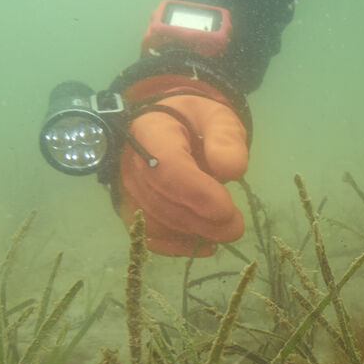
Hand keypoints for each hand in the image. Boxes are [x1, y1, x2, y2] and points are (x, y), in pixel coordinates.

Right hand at [115, 75, 248, 255]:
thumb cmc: (194, 122)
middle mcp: (131, 162)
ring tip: (226, 229)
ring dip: (194, 232)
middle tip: (236, 226)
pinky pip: (150, 237)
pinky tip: (206, 242)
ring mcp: (127, 189)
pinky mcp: (131, 210)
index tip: (227, 208)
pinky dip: (179, 245)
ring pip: (156, 222)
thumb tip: (231, 169)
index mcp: (151, 131)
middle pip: (162, 200)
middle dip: (202, 219)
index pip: (167, 167)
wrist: (169, 127)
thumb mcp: (217, 117)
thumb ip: (226, 138)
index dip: (197, 193)